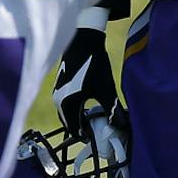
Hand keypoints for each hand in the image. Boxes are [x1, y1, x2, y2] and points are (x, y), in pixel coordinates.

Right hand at [51, 24, 127, 171]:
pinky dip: (76, 107)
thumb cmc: (93, 64)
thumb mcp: (106, 90)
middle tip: (100, 128)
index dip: (88, 136)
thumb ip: (112, 110)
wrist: (83, 40)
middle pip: (70, 123)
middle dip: (84, 128)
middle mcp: (58, 101)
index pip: (75, 131)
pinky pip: (66, 103)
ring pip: (68, 113)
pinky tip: (90, 102)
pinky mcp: (60, 84)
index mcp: (66, 105)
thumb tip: (121, 125)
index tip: (100, 137)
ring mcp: (57, 92)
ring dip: (80, 117)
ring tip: (97, 116)